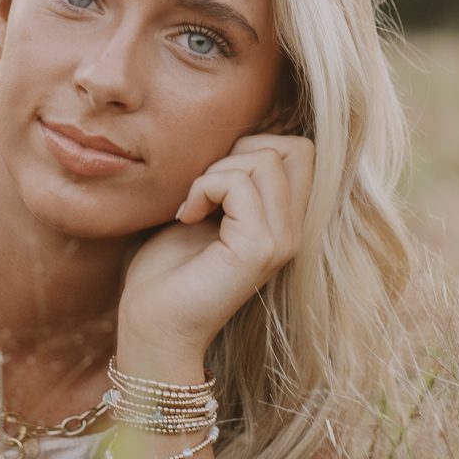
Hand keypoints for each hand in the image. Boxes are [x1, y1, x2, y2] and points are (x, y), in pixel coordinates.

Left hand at [117, 133, 314, 366]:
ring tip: (194, 204)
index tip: (217, 177)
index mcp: (288, 221)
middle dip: (242, 150)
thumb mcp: (210, 208)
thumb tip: (240, 135)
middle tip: (207, 186)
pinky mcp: (260, 249)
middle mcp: (295, 232)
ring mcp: (282, 241)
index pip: (304, 151)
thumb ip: (234, 177)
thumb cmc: (171, 266)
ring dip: (216, 171)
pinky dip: (203, 187)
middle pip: (297, 148)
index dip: (258, 145)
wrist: (153, 323)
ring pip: (266, 160)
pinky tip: (187, 216)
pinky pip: (238, 183)